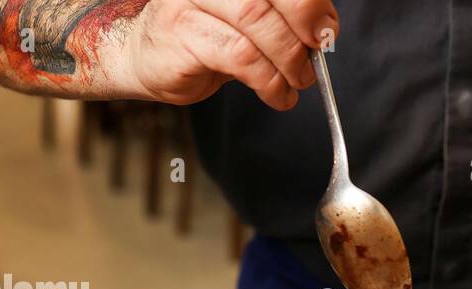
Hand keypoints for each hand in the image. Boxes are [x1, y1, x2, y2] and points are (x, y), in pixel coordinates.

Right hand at [125, 0, 337, 107]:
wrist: (145, 55)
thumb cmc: (204, 37)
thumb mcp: (249, 22)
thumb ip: (282, 20)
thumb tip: (324, 31)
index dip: (310, 4)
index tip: (326, 31)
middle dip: (302, 30)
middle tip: (312, 61)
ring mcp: (192, 1)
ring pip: (256, 24)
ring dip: (287, 61)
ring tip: (296, 82)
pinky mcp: (183, 34)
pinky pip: (240, 57)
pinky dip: (269, 82)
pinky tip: (277, 95)